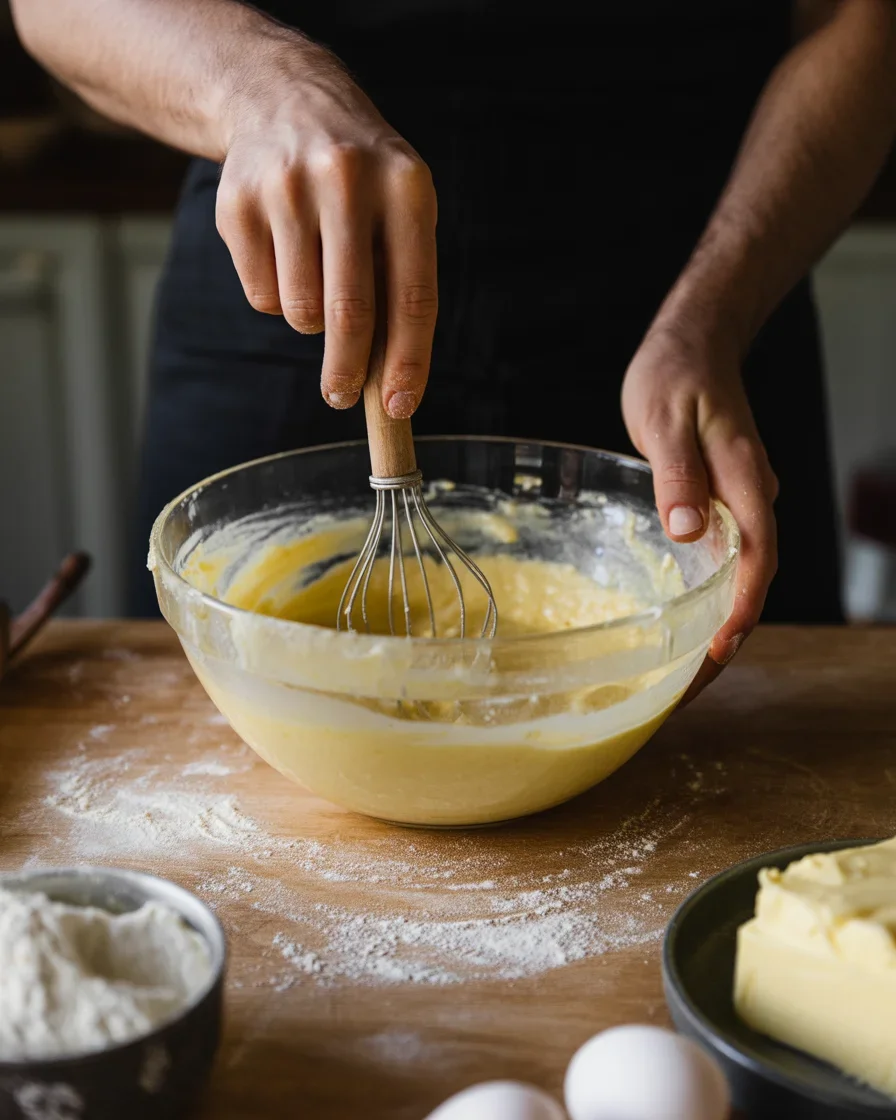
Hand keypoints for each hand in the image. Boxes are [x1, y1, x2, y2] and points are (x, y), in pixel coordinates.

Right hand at [215, 34, 436, 417]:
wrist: (283, 99)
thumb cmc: (360, 180)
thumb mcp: (400, 208)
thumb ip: (403, 283)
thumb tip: (391, 382)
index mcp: (405, 186)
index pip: (413, 296)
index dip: (408, 361)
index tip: (398, 407)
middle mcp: (346, 180)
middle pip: (350, 313)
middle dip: (347, 371)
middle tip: (341, 396)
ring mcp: (285, 188)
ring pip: (300, 311)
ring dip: (310, 321)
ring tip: (316, 280)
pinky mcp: (236, 204)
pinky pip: (261, 296)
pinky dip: (275, 297)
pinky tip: (283, 253)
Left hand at [621, 324, 778, 701]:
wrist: (693, 344)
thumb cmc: (674, 375)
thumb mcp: (664, 418)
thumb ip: (677, 473)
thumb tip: (688, 530)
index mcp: (743, 480)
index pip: (756, 557)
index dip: (741, 608)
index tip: (720, 650)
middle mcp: (749, 495)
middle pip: (753, 577)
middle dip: (729, 634)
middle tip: (693, 685)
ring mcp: (738, 500)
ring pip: (740, 572)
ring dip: (719, 620)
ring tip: (686, 669)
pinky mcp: (720, 501)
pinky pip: (723, 556)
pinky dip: (708, 593)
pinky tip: (682, 617)